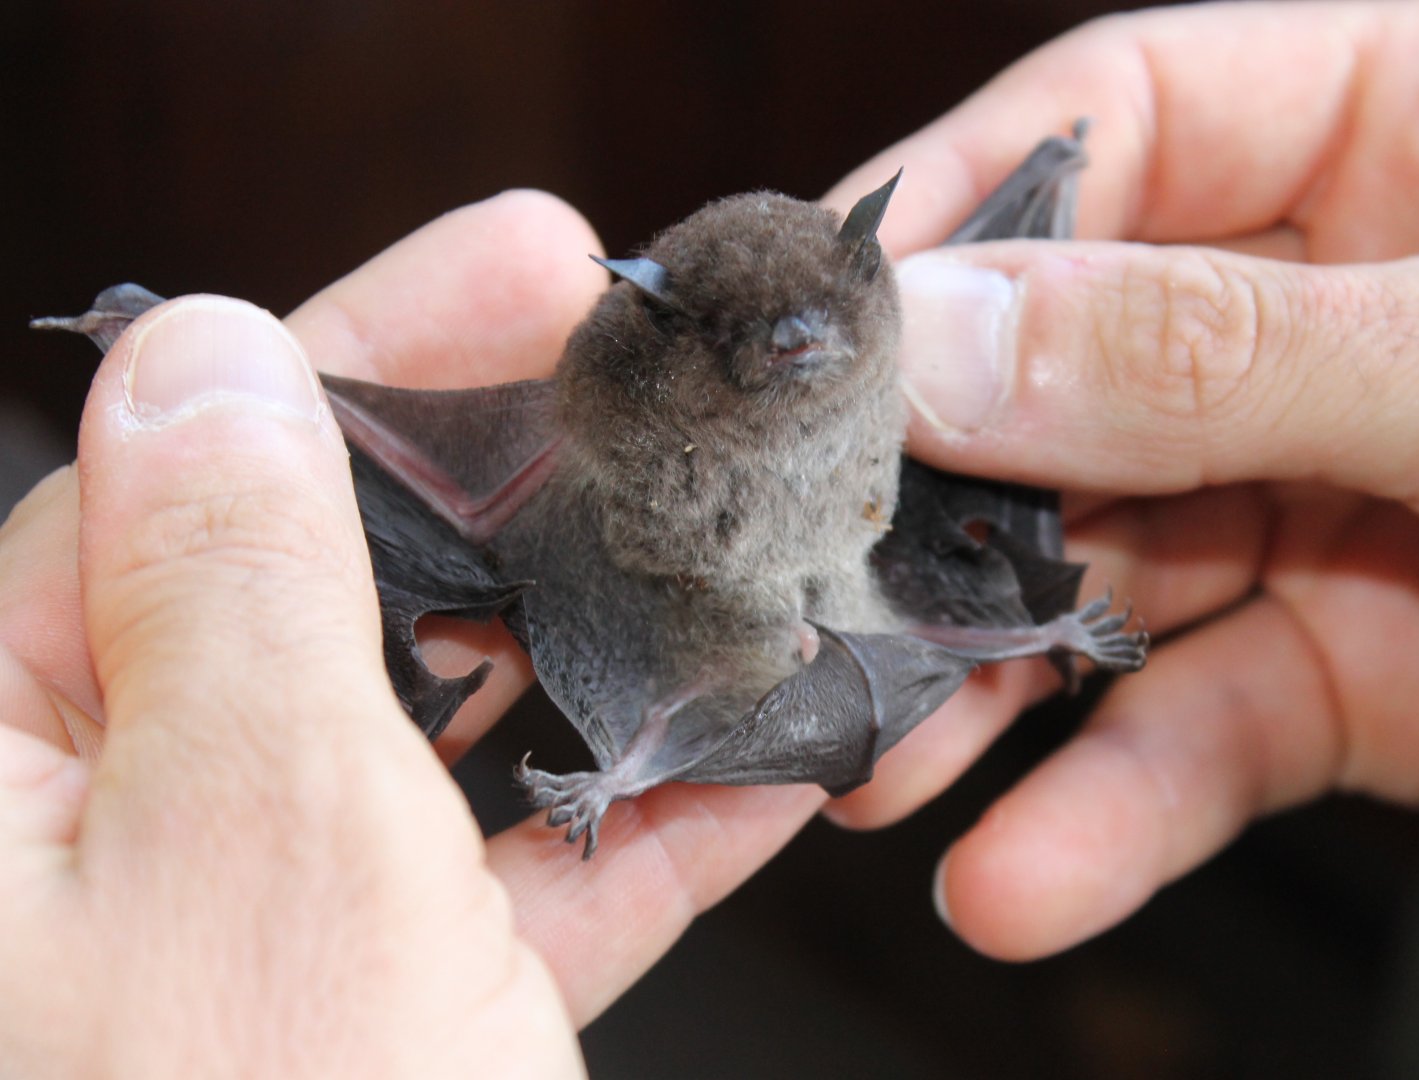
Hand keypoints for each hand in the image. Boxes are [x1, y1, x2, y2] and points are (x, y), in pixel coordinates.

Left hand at [0, 191, 821, 1065]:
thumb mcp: (261, 835)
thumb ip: (239, 584)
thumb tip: (210, 358)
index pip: (168, 485)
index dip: (365, 355)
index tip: (518, 266)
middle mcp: (92, 853)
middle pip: (316, 597)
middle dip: (502, 499)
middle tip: (638, 403)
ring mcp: (239, 948)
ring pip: (429, 742)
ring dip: (593, 656)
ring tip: (714, 554)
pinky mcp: (372, 1031)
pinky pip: (505, 890)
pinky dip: (632, 828)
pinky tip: (754, 758)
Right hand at [824, 0, 1418, 958]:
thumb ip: (1217, 348)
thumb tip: (938, 332)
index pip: (1134, 122)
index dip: (966, 216)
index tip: (825, 338)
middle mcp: (1381, 301)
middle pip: (1089, 365)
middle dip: (950, 488)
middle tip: (814, 581)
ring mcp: (1367, 491)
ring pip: (1120, 565)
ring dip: (998, 677)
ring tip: (880, 762)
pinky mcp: (1378, 667)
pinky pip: (1208, 721)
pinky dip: (1115, 803)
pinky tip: (1022, 876)